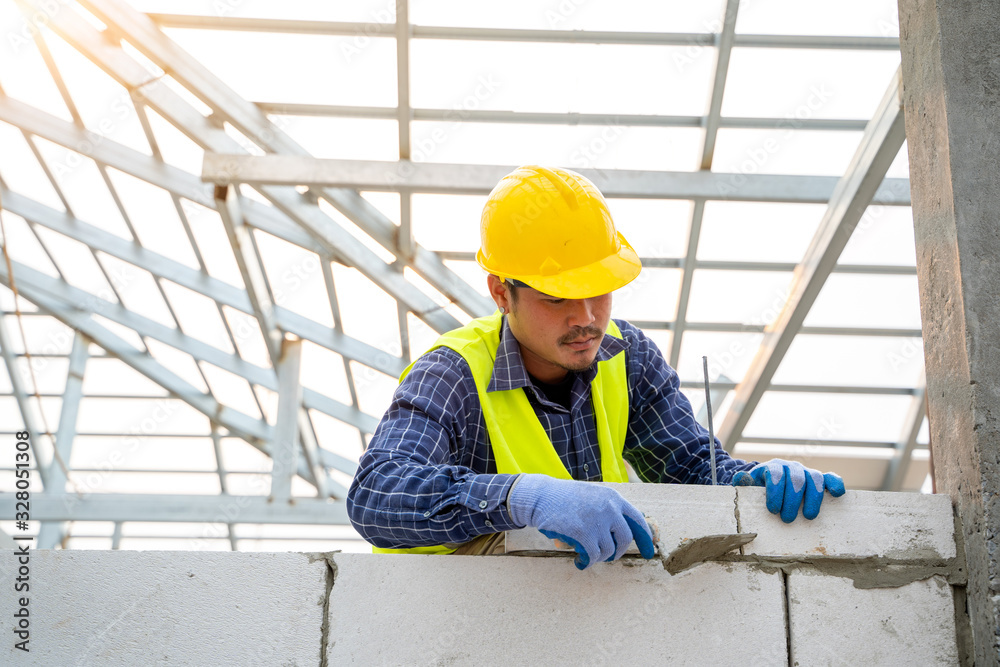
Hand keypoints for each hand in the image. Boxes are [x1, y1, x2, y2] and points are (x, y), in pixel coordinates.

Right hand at [507, 474, 655, 569]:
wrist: (541, 496)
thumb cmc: (566, 498)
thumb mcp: (593, 497)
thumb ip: (610, 510)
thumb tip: (626, 534)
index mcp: (613, 498)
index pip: (638, 520)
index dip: (646, 539)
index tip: (649, 553)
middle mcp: (608, 508)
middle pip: (625, 539)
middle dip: (618, 552)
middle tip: (609, 557)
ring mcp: (596, 520)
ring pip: (608, 550)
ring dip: (599, 557)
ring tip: (587, 555)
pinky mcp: (582, 533)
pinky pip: (593, 556)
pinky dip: (587, 562)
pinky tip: (579, 561)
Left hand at [732, 459, 845, 522]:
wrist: (771, 484)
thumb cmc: (760, 489)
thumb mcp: (749, 487)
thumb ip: (744, 483)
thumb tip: (741, 477)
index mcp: (773, 467)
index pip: (775, 474)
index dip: (775, 491)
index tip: (773, 510)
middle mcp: (791, 467)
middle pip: (796, 479)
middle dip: (792, 500)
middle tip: (787, 519)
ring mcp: (807, 472)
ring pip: (815, 478)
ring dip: (814, 498)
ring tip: (809, 516)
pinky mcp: (820, 479)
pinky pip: (830, 477)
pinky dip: (835, 484)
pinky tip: (838, 494)